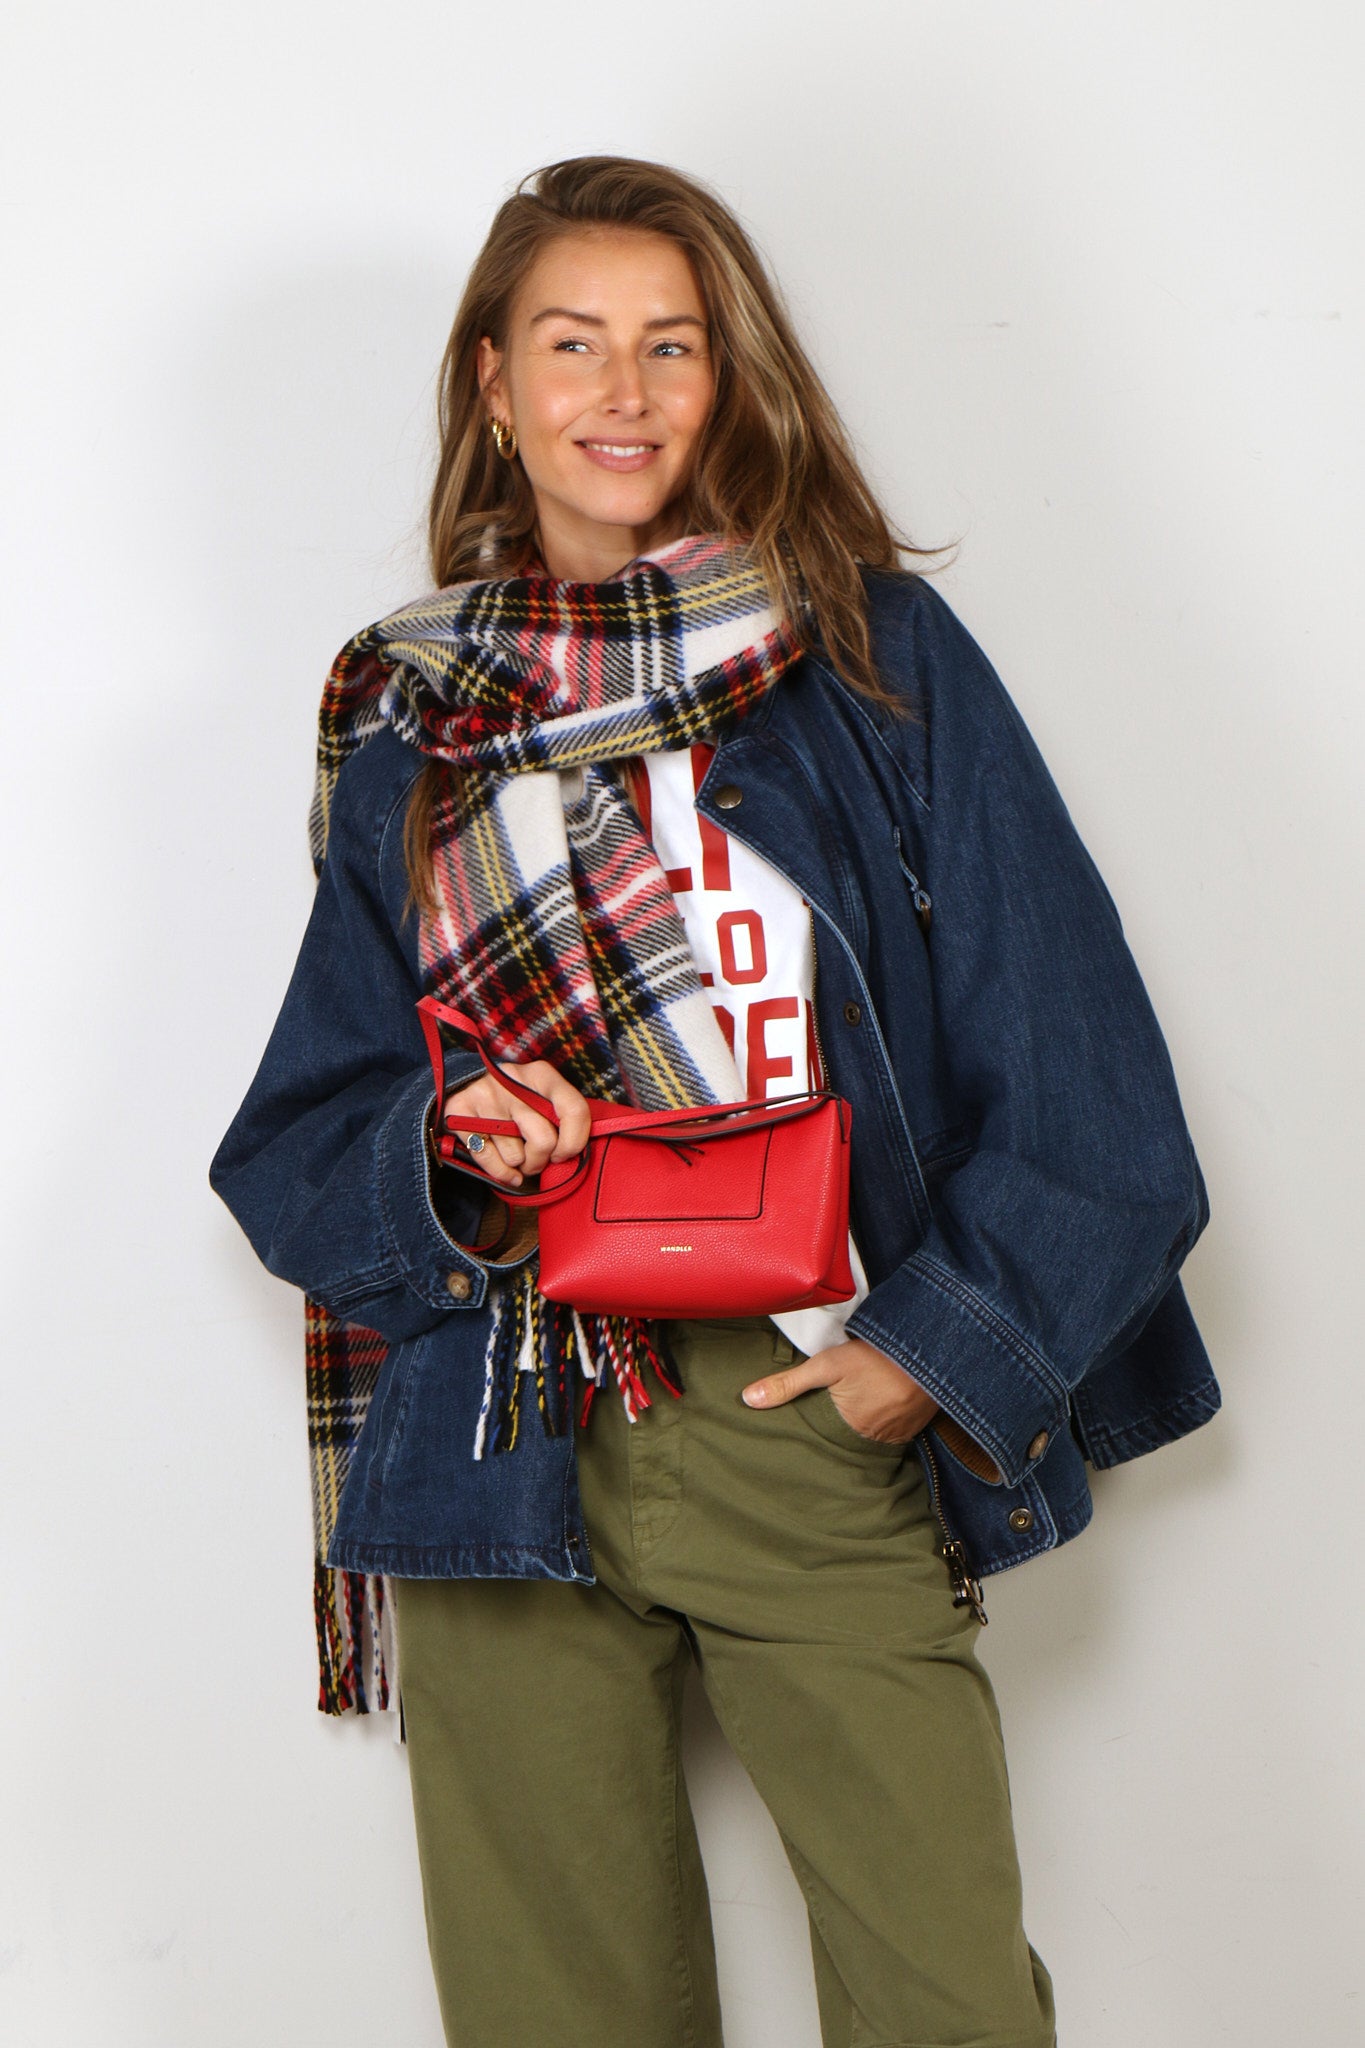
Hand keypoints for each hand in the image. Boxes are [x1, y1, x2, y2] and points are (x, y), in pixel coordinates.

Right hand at [442, 1061, 591, 1188]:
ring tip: (515, 1154)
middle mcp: (512, 1082)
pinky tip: (505, 1169)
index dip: (574, 1141)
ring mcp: (484, 1096)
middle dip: (541, 1160)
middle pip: (544, 1140)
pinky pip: (488, 1160)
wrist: (463, 1083)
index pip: (574, 1109)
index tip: (564, 1153)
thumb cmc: (514, 1100)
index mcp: (541, 1074)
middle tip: (536, 1160)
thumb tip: (578, 1152)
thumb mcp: (541, 1097)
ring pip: (515, 1156)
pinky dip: (501, 1173)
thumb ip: (560, 1117)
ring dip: (518, 1165)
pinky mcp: (459, 1112)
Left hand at [741, 1335, 940, 1443]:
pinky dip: (888, 1422)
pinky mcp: (918, 1425)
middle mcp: (878, 1439)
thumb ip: (787, 1384)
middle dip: (845, 1431)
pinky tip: (882, 1405)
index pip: (827, 1440)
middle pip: (853, 1439)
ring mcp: (901, 1434)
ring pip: (875, 1436)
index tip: (817, 1426)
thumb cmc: (876, 1356)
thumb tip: (749, 1400)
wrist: (929, 1350)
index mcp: (851, 1429)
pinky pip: (897, 1431)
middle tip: (843, 1412)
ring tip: (862, 1408)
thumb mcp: (826, 1365)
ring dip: (869, 1425)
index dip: (821, 1431)